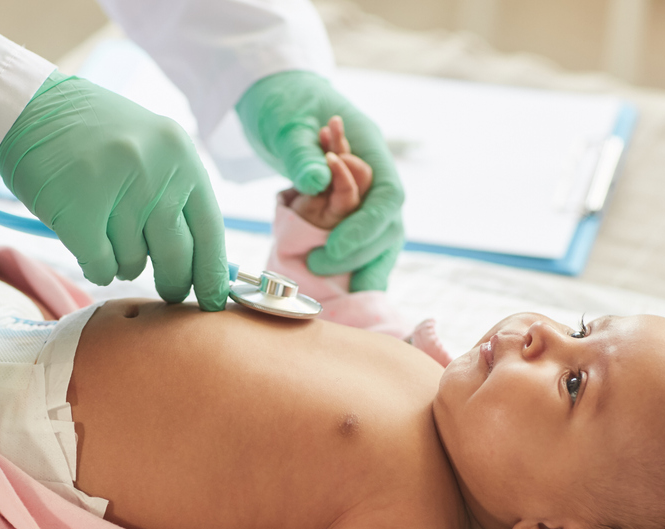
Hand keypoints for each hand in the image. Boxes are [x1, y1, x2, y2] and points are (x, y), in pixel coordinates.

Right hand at [0, 71, 228, 310]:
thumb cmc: (92, 135)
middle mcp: (154, 171)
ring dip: (121, 261)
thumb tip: (203, 265)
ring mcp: (116, 189)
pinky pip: (101, 267)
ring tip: (106, 230)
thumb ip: (175, 195)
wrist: (27, 107)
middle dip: (172, 280)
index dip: (212, 273)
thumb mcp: (149, 148)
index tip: (212, 300)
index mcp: (180, 155)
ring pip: (133, 263)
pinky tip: (88, 243)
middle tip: (167, 288)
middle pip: (177, 256)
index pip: (210, 230)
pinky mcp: (78, 210)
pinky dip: (96, 266)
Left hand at [236, 71, 403, 289]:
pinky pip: (363, 242)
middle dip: (358, 254)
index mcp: (372, 147)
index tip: (334, 248)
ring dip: (362, 269)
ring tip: (338, 298)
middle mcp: (375, 173)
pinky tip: (345, 295)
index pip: (387, 198)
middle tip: (315, 266)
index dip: (365, 228)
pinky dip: (355, 267)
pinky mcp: (350, 207)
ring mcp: (366, 192)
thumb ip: (301, 151)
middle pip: (388, 226)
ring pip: (380, 239)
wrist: (276, 95)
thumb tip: (317, 180)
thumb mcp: (286, 121)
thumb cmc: (282, 102)